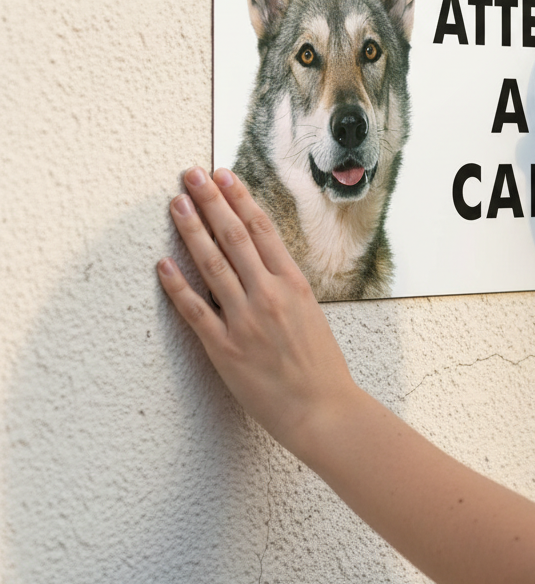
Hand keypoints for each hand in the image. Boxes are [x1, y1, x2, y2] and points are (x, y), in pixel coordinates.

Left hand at [157, 167, 353, 463]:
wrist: (322, 409)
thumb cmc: (320, 366)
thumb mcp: (311, 313)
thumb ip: (285, 287)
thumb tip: (262, 263)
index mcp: (294, 283)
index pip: (262, 229)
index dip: (240, 199)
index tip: (224, 176)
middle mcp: (268, 294)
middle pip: (233, 236)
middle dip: (211, 201)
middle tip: (192, 174)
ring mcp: (245, 319)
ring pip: (211, 264)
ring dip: (191, 230)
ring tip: (176, 204)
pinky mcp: (224, 347)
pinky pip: (194, 309)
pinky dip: (177, 285)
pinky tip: (162, 264)